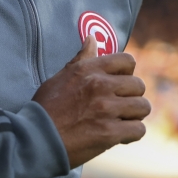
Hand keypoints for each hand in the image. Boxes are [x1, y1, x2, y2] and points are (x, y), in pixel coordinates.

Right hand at [32, 36, 149, 166]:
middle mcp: (100, 85)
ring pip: (142, 107)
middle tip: (120, 107)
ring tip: (121, 121)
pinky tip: (119, 136)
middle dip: (132, 97)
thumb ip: (81, 59)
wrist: (35, 140)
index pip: (127, 60)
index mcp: (89, 70)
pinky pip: (138, 129)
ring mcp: (106, 109)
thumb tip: (92, 38)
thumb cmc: (46, 109)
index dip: (127, 73)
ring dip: (134, 116)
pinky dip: (131, 134)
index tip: (119, 85)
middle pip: (138, 85)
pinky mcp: (110, 132)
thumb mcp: (60, 77)